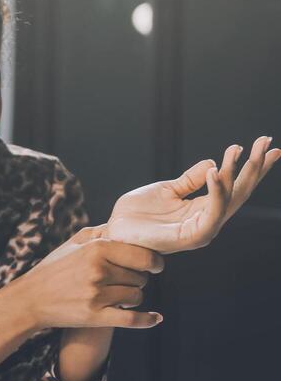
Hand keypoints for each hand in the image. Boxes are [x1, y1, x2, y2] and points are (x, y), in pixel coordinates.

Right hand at [21, 237, 163, 330]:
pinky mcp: (95, 317)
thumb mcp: (73, 243)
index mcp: (96, 249)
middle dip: (138, 279)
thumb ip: (100, 232)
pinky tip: (156, 318)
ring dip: (134, 297)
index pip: (142, 255)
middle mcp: (98, 271)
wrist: (31, 299)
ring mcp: (97, 295)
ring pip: (136, 296)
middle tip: (126, 281)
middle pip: (141, 278)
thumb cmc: (54, 268)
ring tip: (121, 295)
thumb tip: (125, 226)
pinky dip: (146, 320)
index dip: (154, 262)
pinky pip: (131, 320)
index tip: (155, 265)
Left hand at [105, 136, 280, 253]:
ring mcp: (201, 230)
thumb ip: (191, 180)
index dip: (250, 166)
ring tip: (239, 150)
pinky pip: (211, 213)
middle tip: (267, 142)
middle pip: (239, 193)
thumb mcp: (167, 189)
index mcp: (203, 209)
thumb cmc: (137, 214)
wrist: (114, 231)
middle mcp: (207, 220)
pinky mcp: (191, 237)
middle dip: (254, 167)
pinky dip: (216, 192)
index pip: (234, 186)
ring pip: (229, 200)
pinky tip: (217, 171)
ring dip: (237, 174)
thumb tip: (213, 163)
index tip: (264, 143)